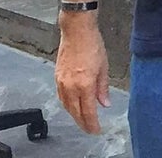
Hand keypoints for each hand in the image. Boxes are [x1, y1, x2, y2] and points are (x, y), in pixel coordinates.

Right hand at [55, 17, 110, 134]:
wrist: (77, 30)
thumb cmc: (92, 44)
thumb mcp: (104, 66)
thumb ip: (103, 88)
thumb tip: (104, 103)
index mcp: (84, 84)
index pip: (88, 112)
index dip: (92, 124)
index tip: (96, 130)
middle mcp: (71, 86)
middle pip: (75, 113)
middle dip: (83, 123)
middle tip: (90, 128)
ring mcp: (62, 82)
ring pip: (67, 107)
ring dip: (74, 115)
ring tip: (82, 119)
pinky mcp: (57, 77)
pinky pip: (61, 97)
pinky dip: (67, 105)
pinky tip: (72, 105)